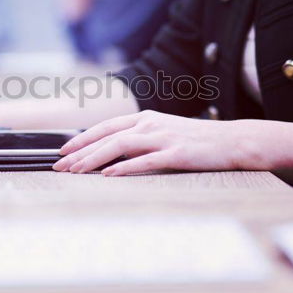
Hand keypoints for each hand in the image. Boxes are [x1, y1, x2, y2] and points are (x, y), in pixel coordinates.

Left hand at [53, 110, 254, 175]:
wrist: (233, 141)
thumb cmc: (197, 141)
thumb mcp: (164, 133)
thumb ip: (139, 140)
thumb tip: (113, 153)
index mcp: (146, 118)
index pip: (105, 127)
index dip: (82, 139)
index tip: (63, 152)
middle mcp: (150, 124)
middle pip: (106, 136)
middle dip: (79, 151)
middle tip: (59, 166)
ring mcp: (163, 137)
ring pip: (120, 145)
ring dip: (94, 159)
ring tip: (76, 171)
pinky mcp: (176, 154)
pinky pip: (145, 161)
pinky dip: (124, 167)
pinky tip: (108, 174)